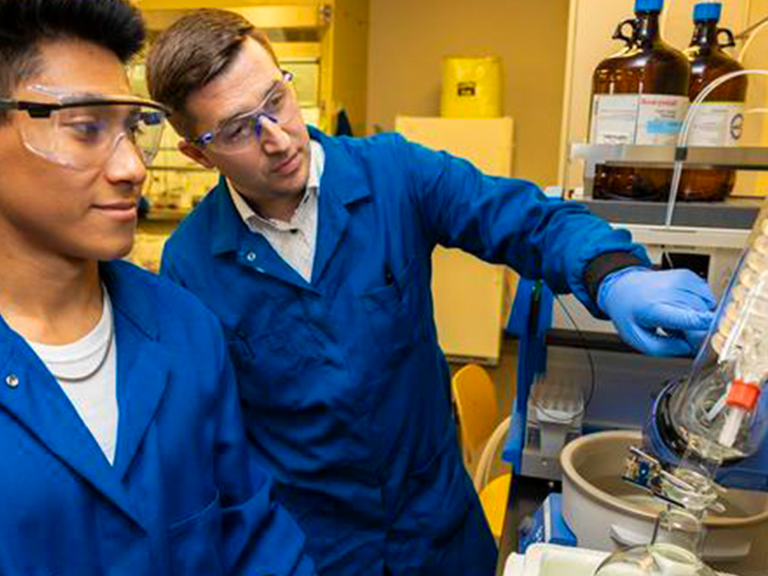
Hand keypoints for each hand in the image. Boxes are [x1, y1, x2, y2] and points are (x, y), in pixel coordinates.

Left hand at [598, 267, 716, 356]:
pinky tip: (681, 306)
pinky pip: (706, 297)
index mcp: (653, 309)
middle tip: (676, 332)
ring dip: (696, 317)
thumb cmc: (629, 311)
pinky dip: (699, 305)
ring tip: (675, 316)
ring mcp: (680, 281)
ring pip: (706, 308)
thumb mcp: (638, 338)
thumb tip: (689, 348)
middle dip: (695, 330)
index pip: (685, 317)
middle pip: (699, 317)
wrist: (623, 286)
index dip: (702, 324)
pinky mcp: (688, 276)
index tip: (717, 329)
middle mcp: (668, 292)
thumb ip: (665, 348)